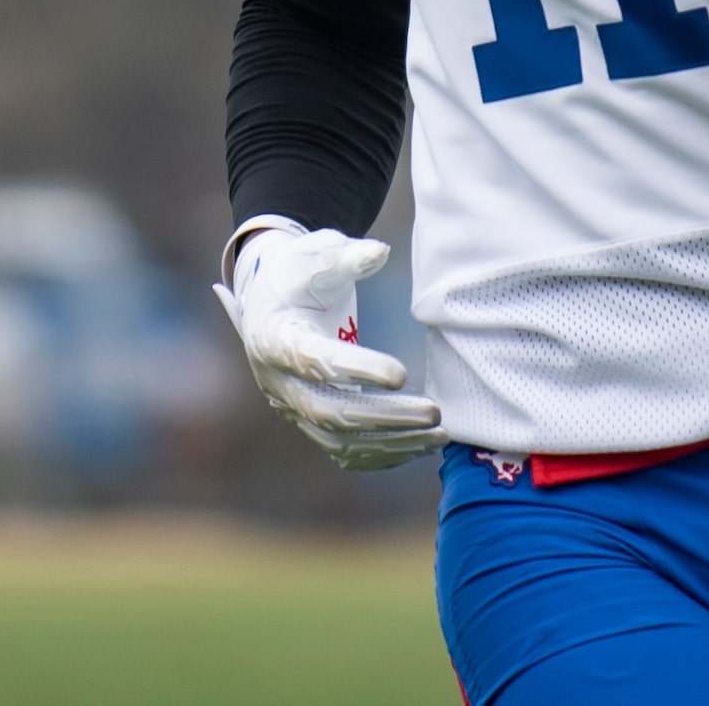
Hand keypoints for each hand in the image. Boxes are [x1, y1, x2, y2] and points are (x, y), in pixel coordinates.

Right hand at [212, 222, 446, 471]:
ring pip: (339, 440)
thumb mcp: (315, 254)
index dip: (357, 370)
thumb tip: (378, 253)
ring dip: (392, 442)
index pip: (315, 361)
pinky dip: (382, 455)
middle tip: (434, 412)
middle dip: (386, 417)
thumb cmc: (296, 273)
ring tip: (439, 434)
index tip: (401, 373)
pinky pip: (344, 451)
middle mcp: (280, 381)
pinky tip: (421, 446)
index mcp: (276, 337)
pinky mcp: (309, 422)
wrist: (269, 300)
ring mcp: (293, 407)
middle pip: (330, 411)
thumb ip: (345, 256)